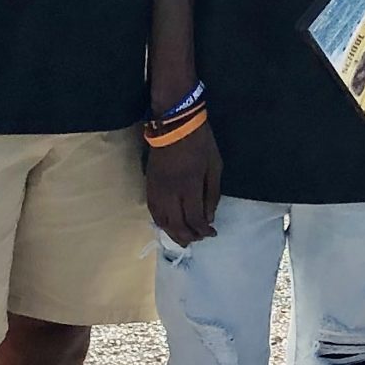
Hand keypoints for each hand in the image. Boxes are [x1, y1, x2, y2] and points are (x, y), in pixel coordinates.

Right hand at [146, 120, 222, 246]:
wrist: (175, 124)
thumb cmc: (200, 143)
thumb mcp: (215, 167)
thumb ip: (212, 195)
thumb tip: (208, 218)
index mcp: (189, 186)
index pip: (194, 218)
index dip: (203, 230)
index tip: (212, 233)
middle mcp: (170, 192)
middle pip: (175, 224)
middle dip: (188, 237)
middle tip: (198, 240)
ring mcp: (156, 189)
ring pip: (161, 220)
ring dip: (172, 233)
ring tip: (184, 238)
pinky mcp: (149, 184)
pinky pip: (152, 210)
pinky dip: (160, 222)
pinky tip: (168, 225)